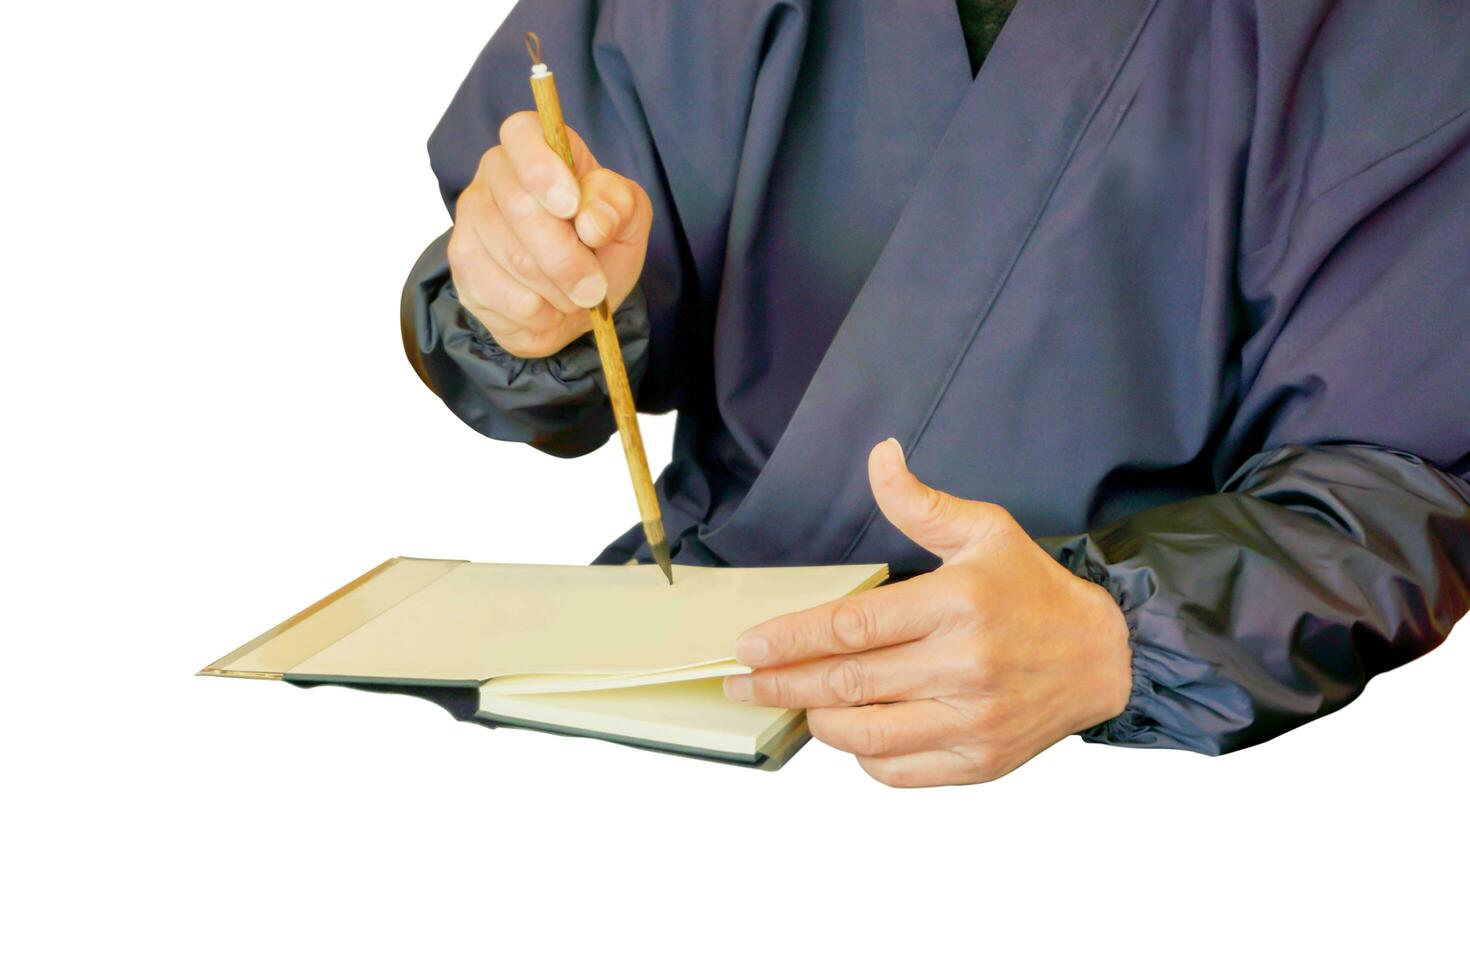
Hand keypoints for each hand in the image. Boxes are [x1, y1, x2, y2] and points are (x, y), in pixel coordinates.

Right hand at [447, 112, 652, 357]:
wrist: (577, 304)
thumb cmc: (599, 247)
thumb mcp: (628, 220)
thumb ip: (619, 206)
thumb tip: (592, 219)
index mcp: (534, 146)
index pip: (522, 134)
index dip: (543, 170)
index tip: (571, 206)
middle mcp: (494, 175)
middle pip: (521, 209)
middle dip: (568, 256)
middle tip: (595, 286)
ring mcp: (471, 221)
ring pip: (514, 258)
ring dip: (560, 289)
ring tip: (576, 295)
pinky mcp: (463, 268)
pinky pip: (503, 295)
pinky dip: (540, 312)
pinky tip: (549, 306)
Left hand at [724, 439, 1132, 786]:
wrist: (1103, 657)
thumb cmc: (1032, 590)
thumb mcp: (984, 531)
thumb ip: (920, 503)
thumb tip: (879, 455)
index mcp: (956, 605)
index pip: (851, 628)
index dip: (790, 639)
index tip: (748, 647)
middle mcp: (963, 667)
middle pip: (846, 683)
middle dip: (782, 684)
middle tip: (741, 683)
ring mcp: (972, 721)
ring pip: (865, 734)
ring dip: (818, 721)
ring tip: (798, 703)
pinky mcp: (980, 762)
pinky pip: (898, 770)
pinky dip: (862, 755)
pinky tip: (852, 730)